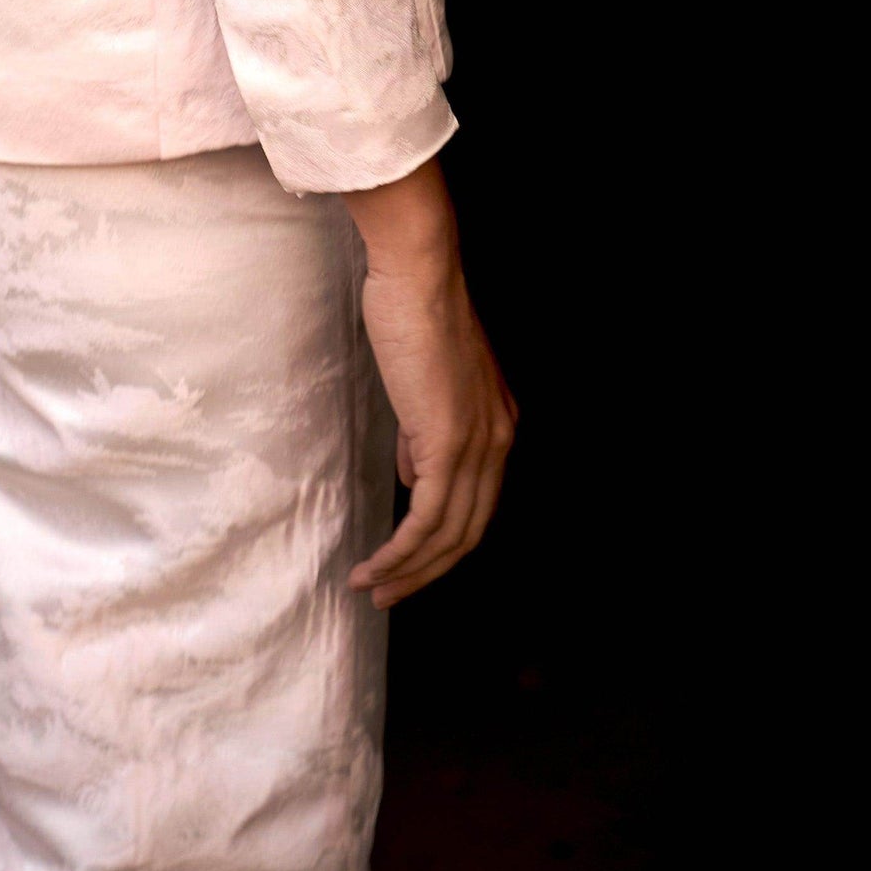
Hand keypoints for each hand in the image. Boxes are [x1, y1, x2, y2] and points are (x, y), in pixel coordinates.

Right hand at [342, 156, 515, 607]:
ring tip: (372, 589)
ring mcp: (477, 447)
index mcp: (498, 428)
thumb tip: (411, 476)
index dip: (442, 545)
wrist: (418, 275)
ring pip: (449, 536)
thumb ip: (423, 433)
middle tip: (386, 595)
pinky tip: (374, 565)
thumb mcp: (425, 383)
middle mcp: (498, 444)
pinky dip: (400, 553)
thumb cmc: (413, 312)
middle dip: (426, 573)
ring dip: (408, 572)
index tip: (406, 566)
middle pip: (468, 534)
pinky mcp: (448, 446)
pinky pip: (426, 520)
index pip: (477, 507)